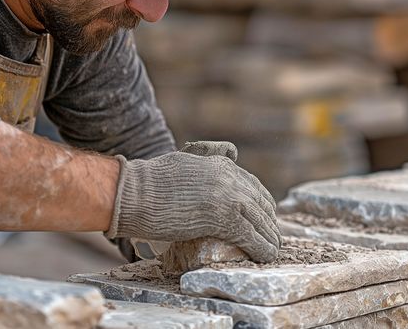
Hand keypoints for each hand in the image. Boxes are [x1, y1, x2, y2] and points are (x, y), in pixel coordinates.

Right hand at [105, 143, 280, 261]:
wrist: (135, 194)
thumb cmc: (150, 180)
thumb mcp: (186, 157)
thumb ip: (210, 153)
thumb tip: (233, 150)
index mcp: (221, 164)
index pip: (253, 185)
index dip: (261, 203)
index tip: (264, 215)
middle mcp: (230, 178)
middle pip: (261, 203)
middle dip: (268, 221)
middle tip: (271, 235)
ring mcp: (229, 198)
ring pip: (261, 221)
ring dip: (270, 237)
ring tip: (272, 249)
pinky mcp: (225, 220)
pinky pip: (252, 237)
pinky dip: (263, 248)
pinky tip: (266, 256)